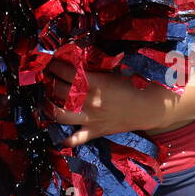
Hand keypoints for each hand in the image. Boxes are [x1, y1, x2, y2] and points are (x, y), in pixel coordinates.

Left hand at [45, 58, 179, 147]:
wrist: (149, 107)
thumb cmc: (134, 85)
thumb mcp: (114, 71)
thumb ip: (95, 67)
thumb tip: (78, 56)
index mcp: (95, 83)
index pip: (66, 73)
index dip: (55, 67)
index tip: (51, 63)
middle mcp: (89, 102)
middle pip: (59, 92)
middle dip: (49, 83)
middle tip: (46, 78)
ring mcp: (90, 119)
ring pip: (60, 115)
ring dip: (49, 107)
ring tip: (45, 100)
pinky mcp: (95, 132)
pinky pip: (76, 139)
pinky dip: (66, 139)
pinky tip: (58, 136)